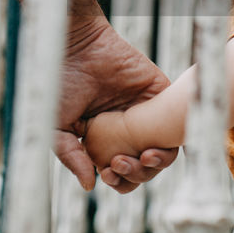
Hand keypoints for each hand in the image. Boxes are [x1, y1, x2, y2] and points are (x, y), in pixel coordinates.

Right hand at [56, 17, 176, 192]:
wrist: (75, 46)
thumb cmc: (59, 83)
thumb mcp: (57, 127)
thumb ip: (72, 157)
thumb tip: (89, 186)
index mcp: (106, 142)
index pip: (122, 175)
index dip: (119, 182)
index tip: (106, 173)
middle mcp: (129, 132)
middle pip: (145, 169)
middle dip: (137, 175)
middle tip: (119, 163)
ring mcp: (147, 114)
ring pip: (164, 153)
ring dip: (155, 165)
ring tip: (141, 157)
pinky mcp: (161, 95)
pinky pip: (177, 125)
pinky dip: (171, 143)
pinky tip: (154, 148)